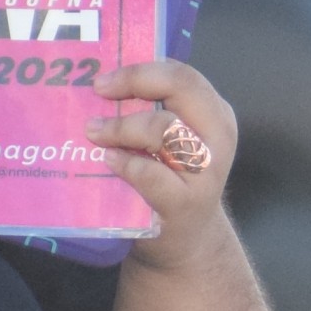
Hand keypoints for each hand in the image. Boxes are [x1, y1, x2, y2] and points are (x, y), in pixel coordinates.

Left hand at [83, 59, 240, 272]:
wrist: (187, 241)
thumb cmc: (171, 182)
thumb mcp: (173, 141)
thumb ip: (152, 112)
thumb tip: (100, 81)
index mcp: (214, 115)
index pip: (182, 75)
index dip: (141, 69)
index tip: (105, 79)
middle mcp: (216, 138)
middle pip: (182, 87)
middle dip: (134, 82)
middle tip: (99, 90)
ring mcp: (204, 171)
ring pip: (164, 128)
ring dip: (121, 127)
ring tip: (94, 133)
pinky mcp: (184, 203)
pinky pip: (151, 174)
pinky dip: (126, 164)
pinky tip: (109, 161)